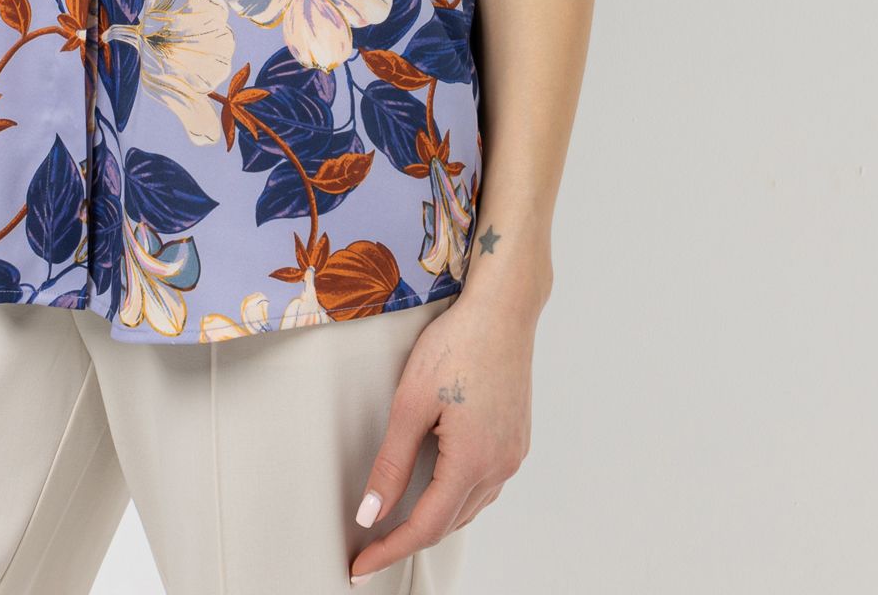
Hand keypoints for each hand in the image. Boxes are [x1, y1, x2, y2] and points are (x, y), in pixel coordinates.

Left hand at [345, 291, 536, 581]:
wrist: (502, 311)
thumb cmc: (457, 344)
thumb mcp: (411, 403)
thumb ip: (392, 463)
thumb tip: (372, 512)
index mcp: (472, 461)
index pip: (425, 527)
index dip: (389, 550)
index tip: (361, 567)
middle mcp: (499, 466)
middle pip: (448, 522)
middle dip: (407, 538)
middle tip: (370, 547)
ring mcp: (512, 454)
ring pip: (468, 507)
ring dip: (434, 518)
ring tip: (397, 522)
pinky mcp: (516, 440)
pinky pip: (484, 485)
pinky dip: (456, 495)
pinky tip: (437, 485)